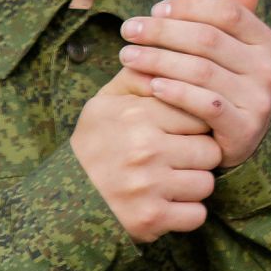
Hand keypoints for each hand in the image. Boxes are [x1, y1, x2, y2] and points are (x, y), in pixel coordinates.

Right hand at [70, 69, 222, 242]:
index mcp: (137, 116)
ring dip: (193, 185)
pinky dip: (186, 213)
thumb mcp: (105, 103)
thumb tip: (169, 51)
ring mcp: (149, 186)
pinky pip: (197, 215)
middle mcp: (145, 149)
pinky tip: (168, 204)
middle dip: (198, 155)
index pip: (199, 113)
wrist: (60, 202)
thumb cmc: (92, 146)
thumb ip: (138, 76)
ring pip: (206, 183)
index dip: (194, 123)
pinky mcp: (152, 219)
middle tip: (178, 158)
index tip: (181, 130)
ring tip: (171, 180)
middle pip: (210, 149)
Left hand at [117, 0, 270, 169]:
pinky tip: (150, 85)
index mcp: (266, 41)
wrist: (236, 139)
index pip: (227, 12)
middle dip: (162, 32)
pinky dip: (174, 92)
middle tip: (128, 30)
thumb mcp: (232, 46)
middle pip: (208, 39)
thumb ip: (236, 8)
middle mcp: (268, 69)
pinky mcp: (244, 130)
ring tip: (128, 57)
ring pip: (201, 70)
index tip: (155, 10)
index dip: (188, 7)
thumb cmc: (225, 82)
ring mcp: (258, 100)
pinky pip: (204, 104)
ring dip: (158, 60)